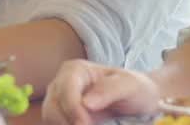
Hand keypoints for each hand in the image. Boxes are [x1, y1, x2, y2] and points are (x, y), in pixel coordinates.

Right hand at [41, 59, 160, 124]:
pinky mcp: (62, 115)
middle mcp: (62, 83)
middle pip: (52, 107)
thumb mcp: (129, 85)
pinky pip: (56, 124)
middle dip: (68, 122)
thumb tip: (86, 103)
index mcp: (75, 70)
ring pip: (50, 118)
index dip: (72, 109)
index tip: (85, 124)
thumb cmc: (134, 88)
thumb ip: (109, 90)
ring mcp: (60, 100)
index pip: (65, 90)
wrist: (139, 99)